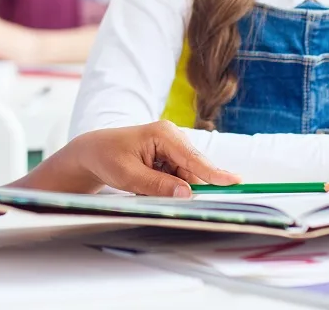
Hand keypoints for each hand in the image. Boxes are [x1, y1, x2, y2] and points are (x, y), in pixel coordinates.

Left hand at [29, 120, 241, 196]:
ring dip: (172, 188)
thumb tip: (186, 194)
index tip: (235, 182)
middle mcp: (172, 136)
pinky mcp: (169, 155)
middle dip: (183, 188)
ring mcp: (171, 145)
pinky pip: (178, 177)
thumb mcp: (129, 175)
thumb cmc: (107, 158)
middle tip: (154, 191)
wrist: (93, 152)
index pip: (194, 159)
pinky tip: (146, 183)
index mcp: (163, 133)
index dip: (215, 173)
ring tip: (142, 184)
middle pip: (193, 170)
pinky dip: (167, 186)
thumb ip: (158, 185)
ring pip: (186, 177)